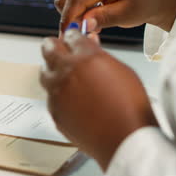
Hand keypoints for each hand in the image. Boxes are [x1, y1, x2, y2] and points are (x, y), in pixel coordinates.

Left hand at [40, 30, 157, 169]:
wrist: (123, 139)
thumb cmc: (130, 107)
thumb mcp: (121, 71)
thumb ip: (100, 55)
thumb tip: (91, 46)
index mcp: (86, 57)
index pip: (71, 36)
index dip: (73, 36)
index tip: (73, 38)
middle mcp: (67, 72)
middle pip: (49, 48)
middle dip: (54, 45)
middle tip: (60, 48)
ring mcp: (57, 92)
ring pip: (45, 73)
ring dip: (53, 69)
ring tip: (65, 75)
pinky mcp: (54, 111)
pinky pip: (50, 96)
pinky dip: (57, 93)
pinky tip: (71, 98)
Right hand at [54, 0, 175, 35]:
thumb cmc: (144, 2)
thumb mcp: (129, 14)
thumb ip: (106, 18)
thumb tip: (85, 25)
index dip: (69, 18)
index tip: (66, 35)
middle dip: (71, 17)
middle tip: (88, 30)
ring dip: (74, 13)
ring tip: (96, 21)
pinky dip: (77, 8)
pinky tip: (94, 14)